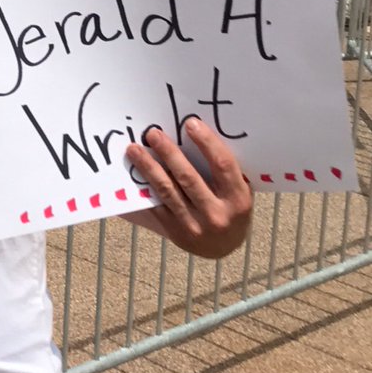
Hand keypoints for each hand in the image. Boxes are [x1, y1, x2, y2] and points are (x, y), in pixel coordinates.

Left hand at [123, 117, 252, 257]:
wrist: (223, 249)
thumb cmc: (230, 209)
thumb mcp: (238, 191)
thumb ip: (223, 170)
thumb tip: (195, 133)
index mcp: (239, 200)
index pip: (223, 165)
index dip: (207, 143)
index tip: (190, 123)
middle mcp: (218, 214)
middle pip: (189, 177)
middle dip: (169, 153)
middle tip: (153, 133)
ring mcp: (195, 226)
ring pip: (168, 191)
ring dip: (149, 167)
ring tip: (134, 149)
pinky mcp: (175, 232)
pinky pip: (156, 205)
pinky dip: (144, 188)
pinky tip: (132, 172)